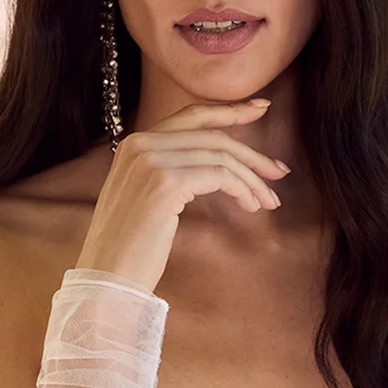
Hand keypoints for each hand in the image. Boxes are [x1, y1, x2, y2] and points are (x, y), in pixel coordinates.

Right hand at [75, 97, 289, 290]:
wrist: (108, 279)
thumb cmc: (130, 250)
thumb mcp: (146, 199)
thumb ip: (170, 172)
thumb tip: (215, 165)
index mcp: (133, 144)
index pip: (191, 115)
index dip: (229, 111)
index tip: (261, 108)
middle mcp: (140, 144)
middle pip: (211, 135)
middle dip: (252, 153)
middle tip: (280, 172)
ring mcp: (150, 160)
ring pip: (220, 155)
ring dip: (252, 179)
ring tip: (268, 201)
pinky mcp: (165, 182)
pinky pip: (219, 174)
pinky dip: (241, 188)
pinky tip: (250, 205)